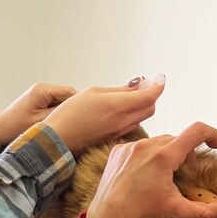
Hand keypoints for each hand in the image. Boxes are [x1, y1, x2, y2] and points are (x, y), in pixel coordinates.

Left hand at [0, 83, 76, 146]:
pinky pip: (55, 106)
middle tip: (79, 124)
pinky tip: (60, 125)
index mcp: (43, 90)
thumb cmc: (16, 127)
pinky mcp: (39, 102)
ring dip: (65, 113)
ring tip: (69, 126)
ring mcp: (40, 95)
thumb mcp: (41, 122)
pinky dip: (59, 114)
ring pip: (62, 102)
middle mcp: (42, 89)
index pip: (70, 92)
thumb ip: (59, 115)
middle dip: (73, 109)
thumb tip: (78, 113)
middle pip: (67, 96)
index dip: (80, 104)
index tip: (85, 118)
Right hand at [45, 79, 164, 155]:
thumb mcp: (92, 93)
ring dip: (141, 105)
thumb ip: (118, 90)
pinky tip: (121, 109)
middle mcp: (122, 121)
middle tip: (144, 84)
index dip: (158, 85)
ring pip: (141, 117)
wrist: (57, 140)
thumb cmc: (69, 114)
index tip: (159, 77)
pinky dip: (132, 115)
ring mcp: (118, 132)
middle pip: (150, 108)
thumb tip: (136, 85)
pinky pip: (130, 125)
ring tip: (131, 95)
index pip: (150, 96)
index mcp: (118, 106)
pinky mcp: (113, 139)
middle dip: (151, 95)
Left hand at [83, 123, 216, 217]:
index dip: (211, 134)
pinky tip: (144, 175)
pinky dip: (147, 155)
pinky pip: (139, 146)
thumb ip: (207, 211)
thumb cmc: (141, 216)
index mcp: (163, 157)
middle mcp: (146, 146)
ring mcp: (129, 147)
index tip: (216, 144)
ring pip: (157, 142)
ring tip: (164, 175)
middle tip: (185, 173)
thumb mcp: (176, 211)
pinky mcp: (117, 151)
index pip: (196, 131)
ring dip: (166, 153)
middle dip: (185, 153)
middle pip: (176, 139)